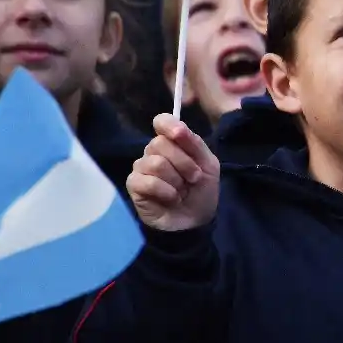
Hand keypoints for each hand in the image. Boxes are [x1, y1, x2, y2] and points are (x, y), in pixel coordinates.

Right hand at [127, 115, 220, 231]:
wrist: (195, 221)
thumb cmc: (201, 191)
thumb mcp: (208, 165)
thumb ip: (195, 144)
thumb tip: (178, 127)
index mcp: (172, 143)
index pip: (162, 121)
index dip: (169, 125)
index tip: (180, 134)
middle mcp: (153, 151)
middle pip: (160, 143)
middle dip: (184, 164)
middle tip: (193, 179)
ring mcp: (141, 168)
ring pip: (155, 163)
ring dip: (176, 181)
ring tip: (181, 191)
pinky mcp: (134, 185)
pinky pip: (147, 182)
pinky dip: (166, 192)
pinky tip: (171, 199)